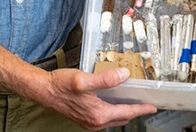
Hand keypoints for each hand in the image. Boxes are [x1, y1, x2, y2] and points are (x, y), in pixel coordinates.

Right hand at [33, 67, 157, 129]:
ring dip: (123, 112)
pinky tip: (112, 101)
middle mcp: (95, 122)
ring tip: (131, 102)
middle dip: (134, 111)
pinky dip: (112, 111)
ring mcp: (89, 122)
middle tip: (144, 104)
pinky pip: (104, 117)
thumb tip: (124, 75)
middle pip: (121, 118)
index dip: (141, 109)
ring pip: (113, 119)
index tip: (152, 107)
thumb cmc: (60, 85)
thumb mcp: (84, 80)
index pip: (126, 113)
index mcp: (98, 114)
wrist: (43, 91)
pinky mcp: (84, 118)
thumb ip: (106, 79)